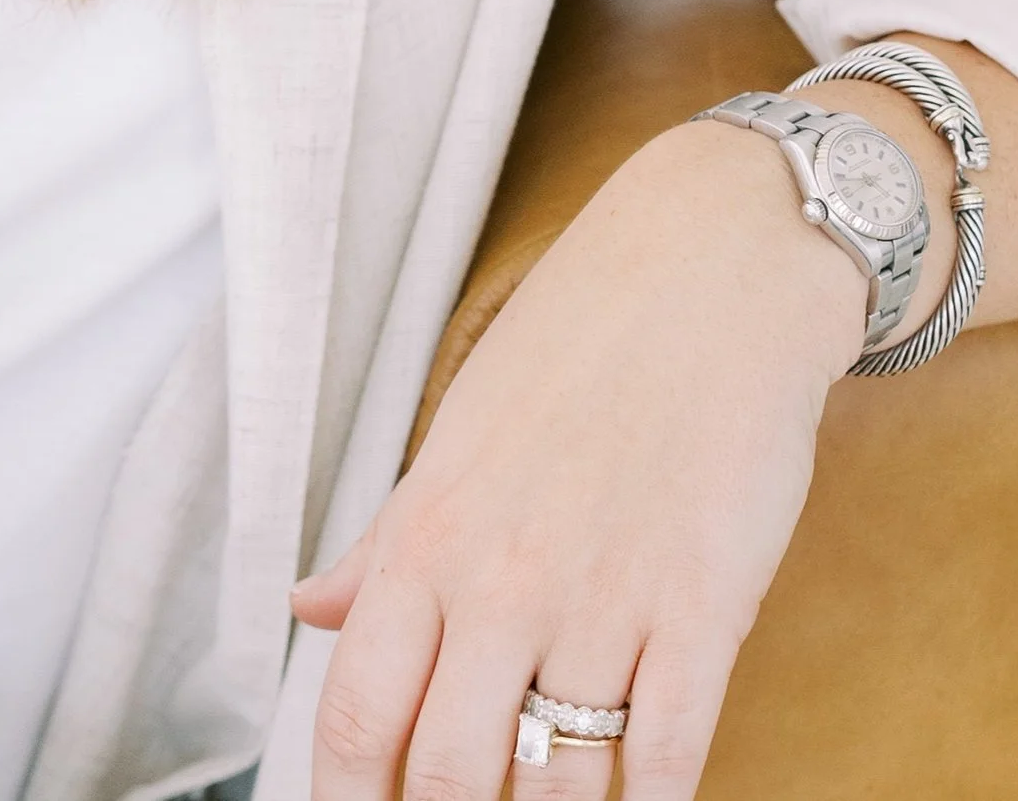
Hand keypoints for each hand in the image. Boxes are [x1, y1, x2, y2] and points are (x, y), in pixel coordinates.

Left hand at [288, 117, 866, 797]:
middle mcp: (502, 580)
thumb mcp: (459, 435)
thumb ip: (385, 540)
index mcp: (430, 537)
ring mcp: (604, 599)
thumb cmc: (578, 348)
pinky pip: (664, 760)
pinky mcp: (704, 609)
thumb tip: (305, 610)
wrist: (712, 269)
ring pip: (556, 790)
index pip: (356, 714)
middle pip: (448, 778)